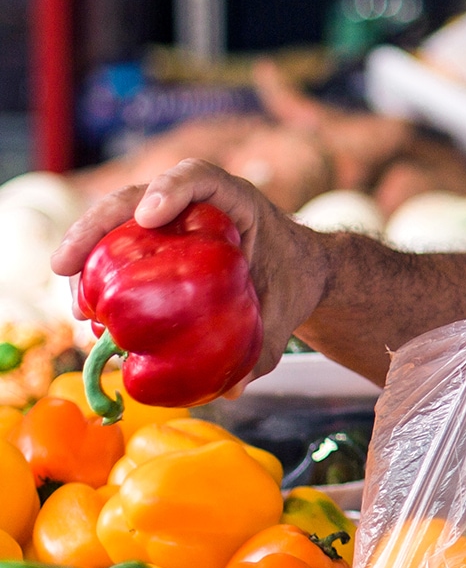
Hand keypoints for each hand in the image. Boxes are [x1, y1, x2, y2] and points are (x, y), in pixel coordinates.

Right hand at [51, 158, 328, 383]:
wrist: (297, 272)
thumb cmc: (292, 280)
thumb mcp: (285, 313)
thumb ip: (265, 346)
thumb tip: (230, 390)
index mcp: (238, 204)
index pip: (201, 177)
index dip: (171, 187)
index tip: (147, 216)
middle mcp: (198, 205)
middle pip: (139, 197)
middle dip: (95, 224)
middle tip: (65, 266)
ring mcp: (173, 221)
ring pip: (118, 222)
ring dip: (86, 253)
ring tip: (76, 306)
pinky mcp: (157, 242)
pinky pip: (119, 248)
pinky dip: (96, 273)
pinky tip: (85, 311)